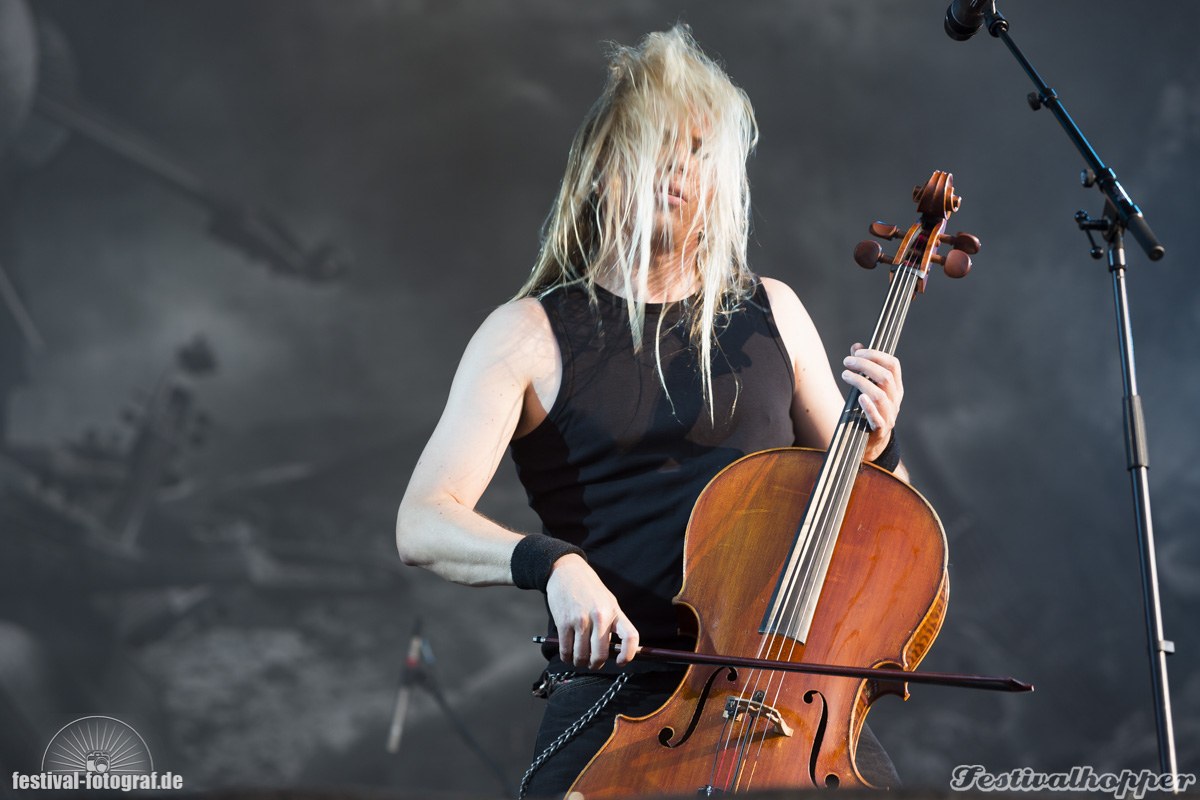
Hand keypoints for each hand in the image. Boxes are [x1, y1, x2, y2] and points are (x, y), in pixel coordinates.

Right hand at [545, 554, 639, 669]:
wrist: (566, 571)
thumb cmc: (589, 589)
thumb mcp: (608, 601)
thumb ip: (612, 624)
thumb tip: (612, 651)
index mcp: (614, 611)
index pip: (630, 637)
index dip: (628, 654)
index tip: (620, 661)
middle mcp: (599, 616)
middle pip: (600, 654)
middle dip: (596, 664)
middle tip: (593, 663)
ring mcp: (580, 620)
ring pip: (581, 655)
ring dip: (580, 662)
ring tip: (579, 659)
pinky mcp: (563, 622)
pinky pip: (565, 650)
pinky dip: (567, 657)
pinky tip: (568, 654)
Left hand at [840, 343, 902, 459]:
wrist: (873, 441)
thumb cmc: (869, 409)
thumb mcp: (870, 387)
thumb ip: (864, 367)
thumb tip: (857, 346)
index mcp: (895, 387)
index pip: (893, 365)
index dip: (876, 355)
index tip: (858, 351)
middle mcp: (895, 400)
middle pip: (885, 377)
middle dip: (865, 365)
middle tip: (847, 361)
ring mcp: (889, 415)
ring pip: (879, 395)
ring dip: (861, 382)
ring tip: (845, 374)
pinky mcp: (880, 430)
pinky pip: (877, 418)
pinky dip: (869, 407)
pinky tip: (859, 398)